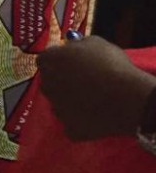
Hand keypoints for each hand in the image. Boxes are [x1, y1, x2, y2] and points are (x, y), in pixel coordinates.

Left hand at [37, 35, 155, 140]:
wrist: (127, 98)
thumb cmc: (111, 65)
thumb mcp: (95, 43)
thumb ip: (79, 45)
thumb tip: (73, 46)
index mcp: (48, 61)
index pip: (46, 60)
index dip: (59, 62)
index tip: (72, 65)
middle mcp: (46, 84)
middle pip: (50, 82)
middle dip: (62, 82)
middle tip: (83, 84)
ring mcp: (56, 108)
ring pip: (59, 105)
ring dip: (70, 103)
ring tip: (93, 102)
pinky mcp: (69, 129)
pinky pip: (72, 125)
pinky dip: (82, 123)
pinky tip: (96, 118)